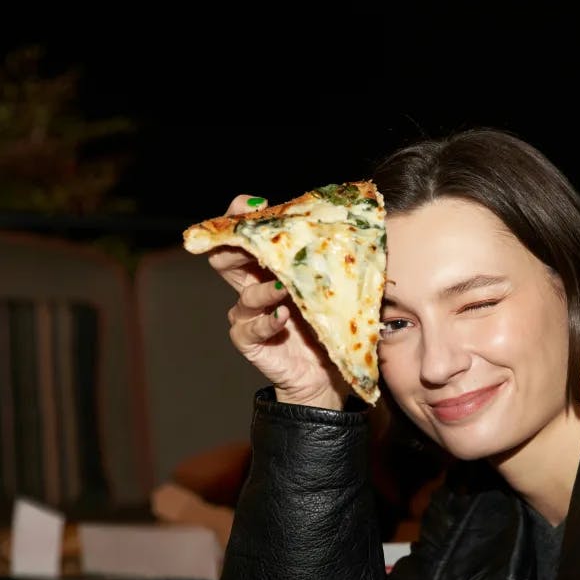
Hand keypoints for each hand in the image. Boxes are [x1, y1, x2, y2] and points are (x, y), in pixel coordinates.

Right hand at [210, 194, 347, 408]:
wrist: (326, 374)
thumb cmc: (329, 326)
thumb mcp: (329, 289)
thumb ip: (328, 264)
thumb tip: (353, 231)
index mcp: (269, 269)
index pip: (247, 237)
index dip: (242, 217)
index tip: (256, 204)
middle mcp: (253, 288)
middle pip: (226, 259)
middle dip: (235, 245)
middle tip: (248, 239)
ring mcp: (249, 315)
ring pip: (245, 294)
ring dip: (264, 289)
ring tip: (283, 289)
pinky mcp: (249, 341)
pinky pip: (249, 328)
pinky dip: (267, 321)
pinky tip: (282, 317)